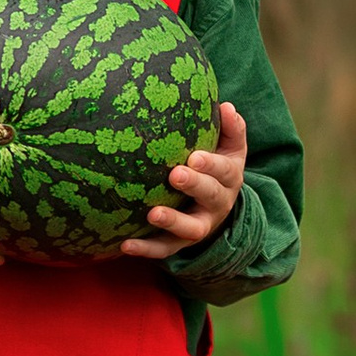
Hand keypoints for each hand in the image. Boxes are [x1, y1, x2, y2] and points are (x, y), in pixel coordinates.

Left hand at [122, 100, 248, 259]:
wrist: (216, 206)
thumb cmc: (215, 166)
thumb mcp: (229, 148)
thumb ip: (230, 128)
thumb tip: (226, 106)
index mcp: (229, 177)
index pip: (224, 170)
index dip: (211, 165)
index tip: (194, 156)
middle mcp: (218, 203)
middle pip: (210, 196)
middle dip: (194, 186)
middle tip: (175, 175)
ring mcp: (200, 225)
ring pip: (191, 229)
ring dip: (172, 222)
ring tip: (153, 214)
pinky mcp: (181, 243)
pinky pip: (165, 248)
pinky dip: (146, 248)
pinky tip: (125, 245)